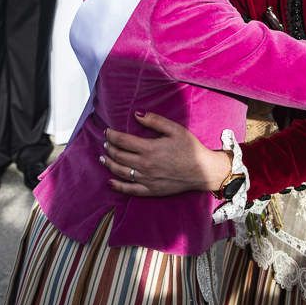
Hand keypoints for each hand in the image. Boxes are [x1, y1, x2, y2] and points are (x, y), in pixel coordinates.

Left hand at [100, 112, 232, 196]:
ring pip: (121, 172)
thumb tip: (137, 114)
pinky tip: (110, 182)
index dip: (112, 135)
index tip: (107, 131)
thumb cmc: (190, 148)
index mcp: (149, 148)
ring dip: (109, 164)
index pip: (123, 141)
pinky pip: (130, 189)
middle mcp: (144, 165)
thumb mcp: (175, 129)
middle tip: (105, 143)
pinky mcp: (151, 190)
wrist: (203, 171)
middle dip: (109, 148)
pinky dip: (118, 186)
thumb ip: (155, 121)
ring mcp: (146, 179)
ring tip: (103, 158)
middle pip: (119, 156)